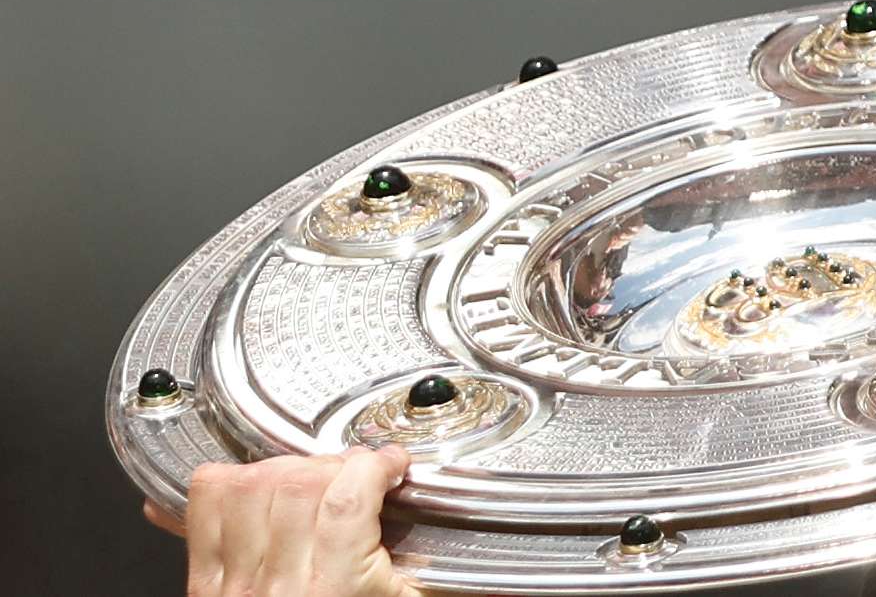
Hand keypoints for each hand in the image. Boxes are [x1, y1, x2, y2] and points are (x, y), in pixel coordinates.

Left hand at [165, 446, 418, 596]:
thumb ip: (436, 580)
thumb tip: (497, 580)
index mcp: (335, 591)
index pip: (347, 501)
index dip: (374, 466)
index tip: (392, 466)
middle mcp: (280, 586)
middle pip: (299, 485)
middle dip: (335, 464)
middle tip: (356, 475)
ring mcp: (235, 581)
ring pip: (251, 486)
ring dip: (286, 467)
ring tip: (312, 479)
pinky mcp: (205, 580)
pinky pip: (205, 504)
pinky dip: (230, 480)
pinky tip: (261, 487)